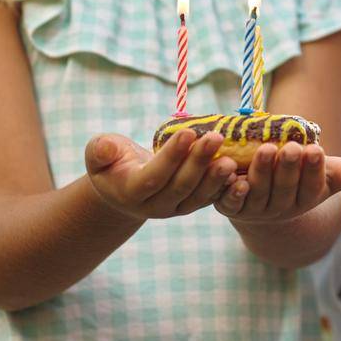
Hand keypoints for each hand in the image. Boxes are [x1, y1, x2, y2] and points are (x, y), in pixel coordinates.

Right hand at [85, 129, 237, 219]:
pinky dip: (226, 186)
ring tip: (232, 158)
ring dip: (216, 177)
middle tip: (216, 137)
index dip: (171, 156)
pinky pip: (211, 198)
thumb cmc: (112, 162)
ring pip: (199, 196)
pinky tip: (241, 171)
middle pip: (180, 186)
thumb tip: (105, 148)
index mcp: (131, 191)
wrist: (126, 185)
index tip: (188, 132)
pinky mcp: (193, 204)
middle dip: (199, 162)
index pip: (153, 176)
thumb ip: (99, 151)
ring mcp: (176, 208)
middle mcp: (155, 205)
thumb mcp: (99, 154)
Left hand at [216, 143, 340, 223]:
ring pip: (258, 192)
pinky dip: (229, 189)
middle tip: (291, 147)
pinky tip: (231, 172)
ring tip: (265, 149)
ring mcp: (255, 209)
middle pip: (286, 188)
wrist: (265, 199)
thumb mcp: (330, 173)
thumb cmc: (302, 178)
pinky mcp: (229, 206)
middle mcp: (282, 207)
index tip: (315, 150)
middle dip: (288, 168)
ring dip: (261, 172)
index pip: (312, 185)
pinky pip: (229, 201)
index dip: (313, 169)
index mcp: (307, 198)